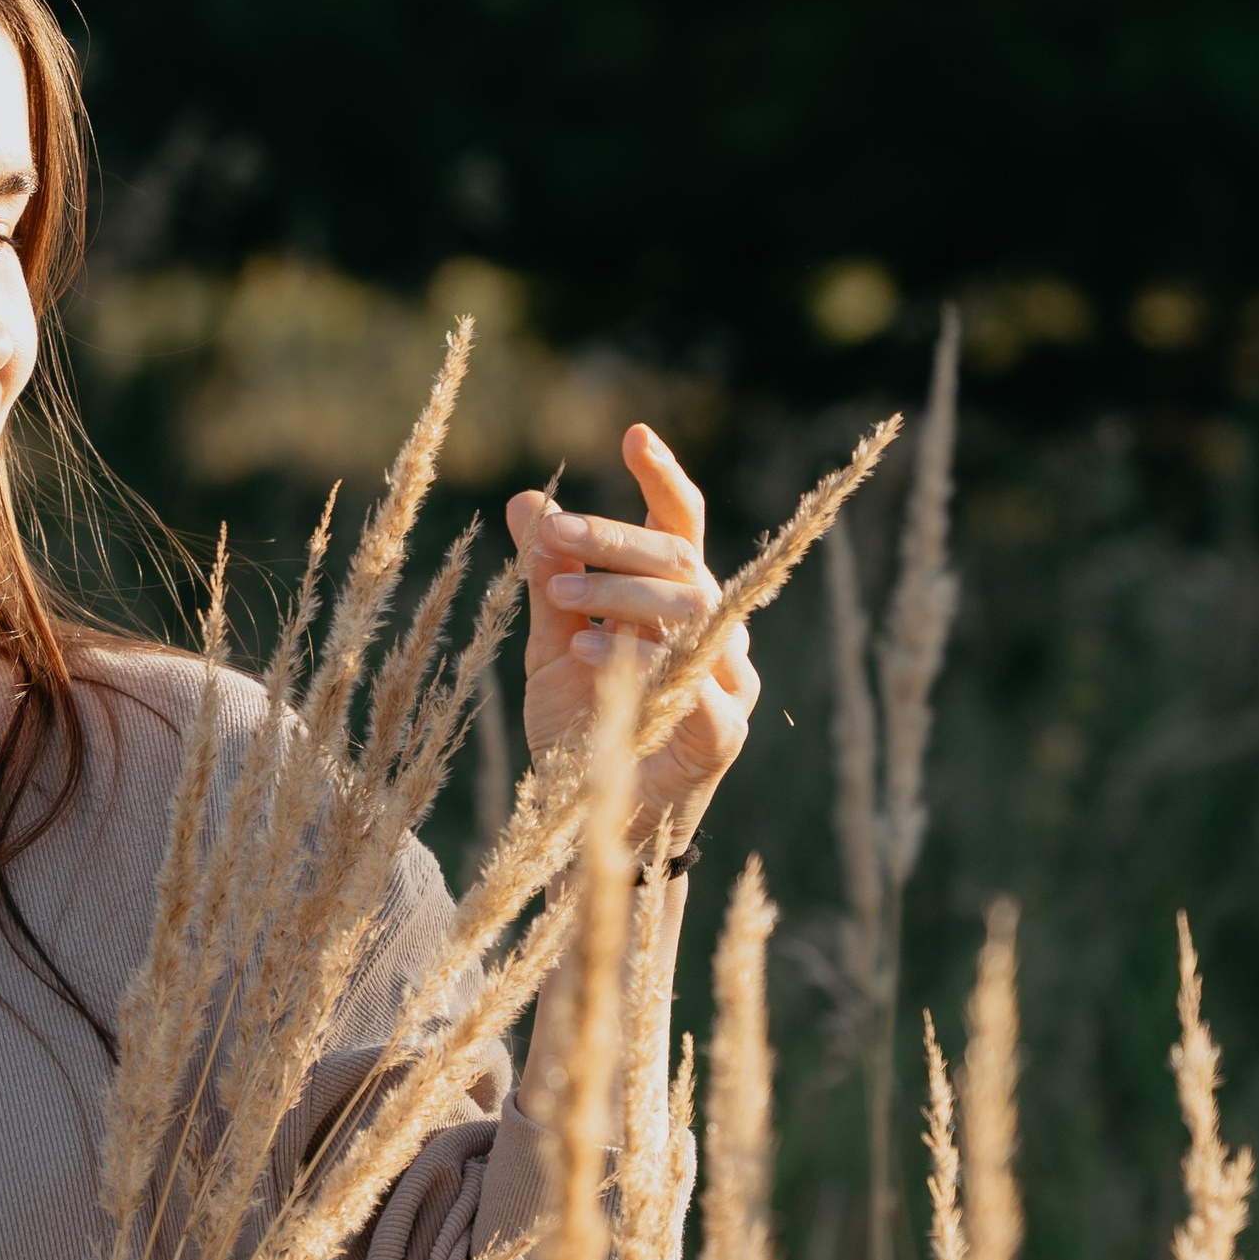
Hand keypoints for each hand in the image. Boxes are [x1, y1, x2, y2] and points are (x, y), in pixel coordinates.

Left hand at [507, 423, 759, 848]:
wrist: (589, 825)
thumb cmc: (583, 729)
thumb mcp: (550, 645)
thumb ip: (547, 579)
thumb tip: (529, 500)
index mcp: (680, 604)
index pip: (684, 528)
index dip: (664, 479)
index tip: (634, 434)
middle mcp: (717, 633)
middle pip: (683, 561)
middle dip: (615, 540)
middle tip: (553, 533)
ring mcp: (729, 683)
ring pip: (693, 610)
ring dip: (622, 593)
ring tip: (561, 593)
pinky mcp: (722, 735)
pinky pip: (692, 684)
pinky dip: (635, 661)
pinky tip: (586, 652)